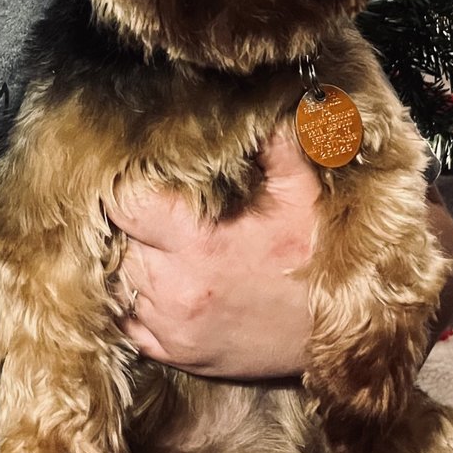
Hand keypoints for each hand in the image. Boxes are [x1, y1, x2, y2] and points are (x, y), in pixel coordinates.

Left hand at [106, 133, 321, 379]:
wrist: (337, 339)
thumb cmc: (318, 259)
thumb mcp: (301, 190)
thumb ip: (271, 140)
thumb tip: (255, 99)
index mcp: (197, 244)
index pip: (123, 205)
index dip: (120, 183)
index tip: (129, 170)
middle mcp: (174, 289)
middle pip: (115, 239)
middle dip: (125, 219)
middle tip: (141, 201)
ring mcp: (169, 326)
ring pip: (116, 277)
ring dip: (126, 255)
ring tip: (148, 236)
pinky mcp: (171, 353)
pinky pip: (124, 318)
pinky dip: (131, 294)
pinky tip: (152, 274)